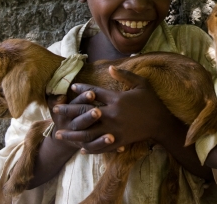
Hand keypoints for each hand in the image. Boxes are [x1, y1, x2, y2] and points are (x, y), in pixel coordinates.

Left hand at [56, 66, 175, 153]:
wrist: (161, 122)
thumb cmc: (152, 101)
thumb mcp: (141, 84)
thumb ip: (125, 75)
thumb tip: (109, 68)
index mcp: (117, 99)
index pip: (94, 93)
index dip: (82, 89)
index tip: (71, 88)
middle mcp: (112, 114)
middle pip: (85, 114)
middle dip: (68, 112)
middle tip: (55, 112)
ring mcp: (114, 129)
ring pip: (88, 133)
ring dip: (72, 134)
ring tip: (59, 134)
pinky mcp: (119, 140)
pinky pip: (100, 146)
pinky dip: (89, 147)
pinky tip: (80, 148)